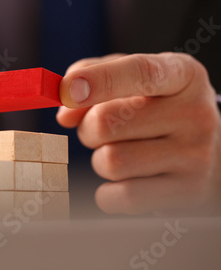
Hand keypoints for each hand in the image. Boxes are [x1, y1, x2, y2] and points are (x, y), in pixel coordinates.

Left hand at [57, 52, 220, 215]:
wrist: (207, 150)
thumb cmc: (155, 108)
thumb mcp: (130, 79)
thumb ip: (90, 79)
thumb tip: (64, 114)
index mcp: (182, 74)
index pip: (140, 72)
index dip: (98, 80)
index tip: (67, 89)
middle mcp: (195, 113)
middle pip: (107, 122)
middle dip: (88, 128)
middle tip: (98, 130)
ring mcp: (196, 156)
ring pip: (111, 162)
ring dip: (100, 160)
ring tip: (120, 152)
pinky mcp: (189, 192)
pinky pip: (122, 197)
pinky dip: (109, 193)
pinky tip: (125, 179)